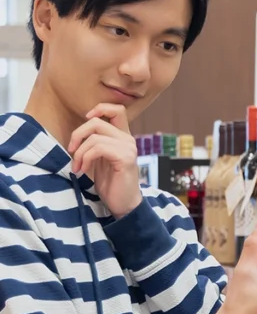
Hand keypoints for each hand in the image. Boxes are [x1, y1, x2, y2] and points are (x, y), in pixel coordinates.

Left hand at [68, 104, 141, 218]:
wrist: (123, 204)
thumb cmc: (111, 183)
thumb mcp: (100, 158)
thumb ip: (95, 143)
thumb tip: (78, 133)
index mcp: (123, 137)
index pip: (117, 109)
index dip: (99, 109)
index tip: (85, 120)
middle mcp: (128, 139)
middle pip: (96, 121)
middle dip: (77, 135)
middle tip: (71, 151)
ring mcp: (128, 148)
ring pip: (95, 137)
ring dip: (79, 152)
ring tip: (78, 166)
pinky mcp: (125, 158)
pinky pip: (98, 149)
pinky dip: (85, 159)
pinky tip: (84, 170)